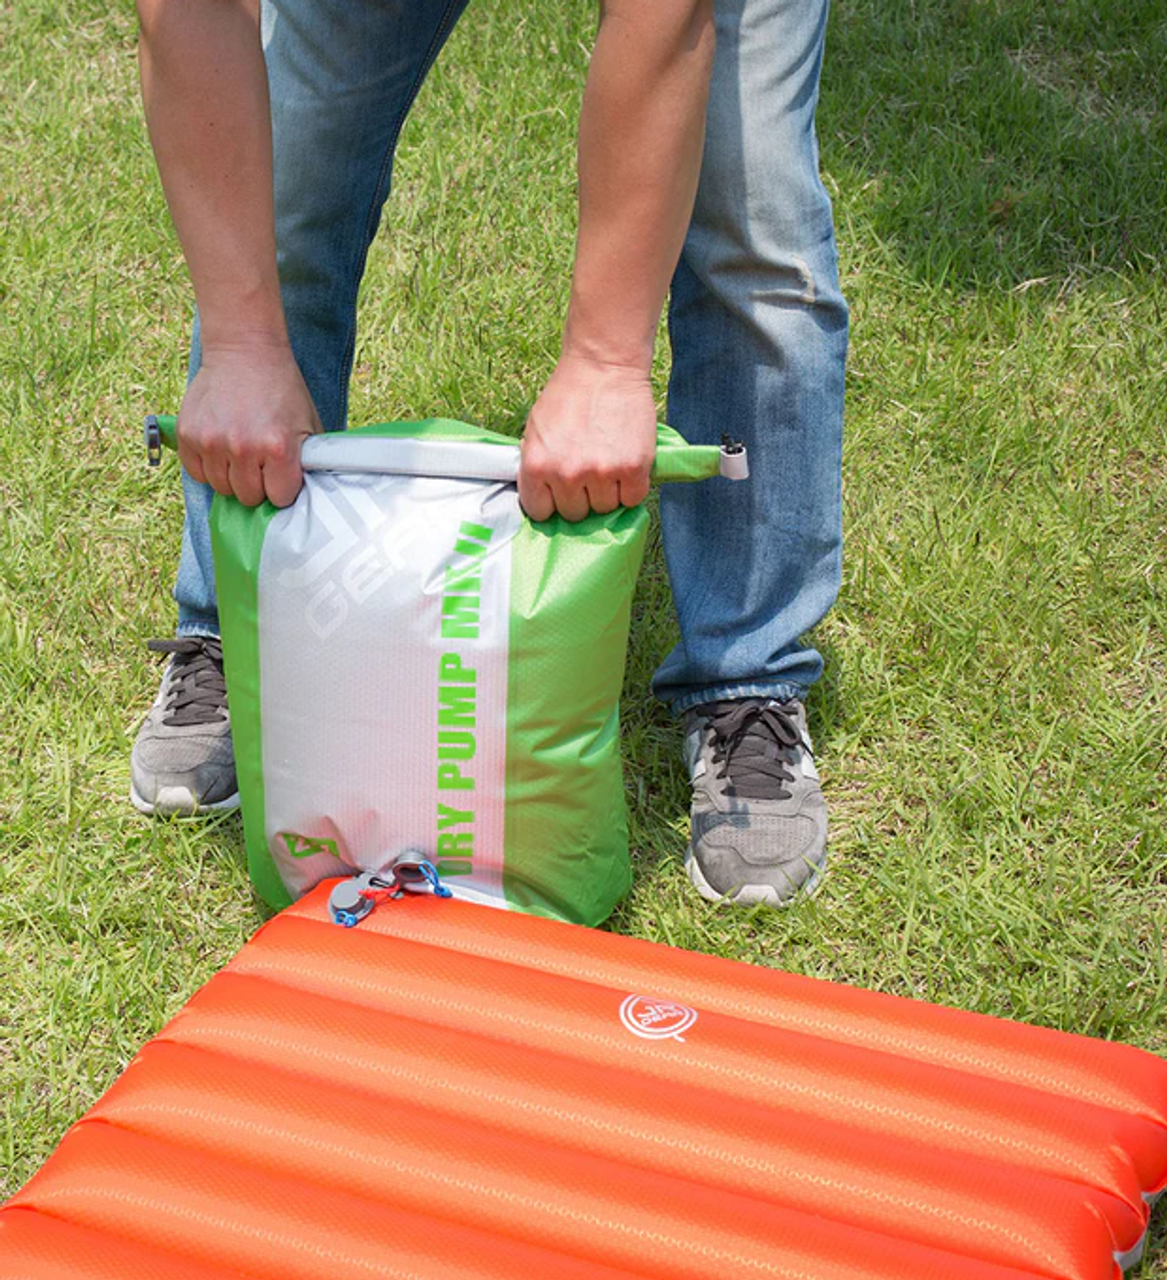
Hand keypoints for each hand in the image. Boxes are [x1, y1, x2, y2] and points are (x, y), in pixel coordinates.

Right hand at [177, 339, 321, 506]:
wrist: (245, 351)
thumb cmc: (281, 389)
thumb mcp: (308, 424)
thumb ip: (307, 462)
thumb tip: (307, 494)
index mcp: (277, 447)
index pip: (280, 497)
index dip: (282, 487)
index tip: (281, 473)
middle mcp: (242, 447)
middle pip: (249, 497)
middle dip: (257, 484)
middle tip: (260, 461)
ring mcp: (211, 442)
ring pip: (221, 488)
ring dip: (232, 476)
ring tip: (240, 450)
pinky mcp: (187, 434)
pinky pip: (196, 473)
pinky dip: (208, 466)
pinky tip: (220, 447)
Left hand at [519, 355, 656, 521]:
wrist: (604, 366)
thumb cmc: (569, 394)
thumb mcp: (535, 431)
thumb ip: (537, 467)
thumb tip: (544, 500)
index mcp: (537, 466)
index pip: (541, 512)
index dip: (551, 501)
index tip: (559, 492)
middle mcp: (567, 474)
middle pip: (575, 514)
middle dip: (580, 496)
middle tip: (587, 470)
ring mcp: (602, 473)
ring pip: (605, 509)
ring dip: (608, 491)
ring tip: (608, 462)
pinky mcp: (633, 469)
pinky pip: (633, 499)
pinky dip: (631, 487)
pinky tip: (625, 466)